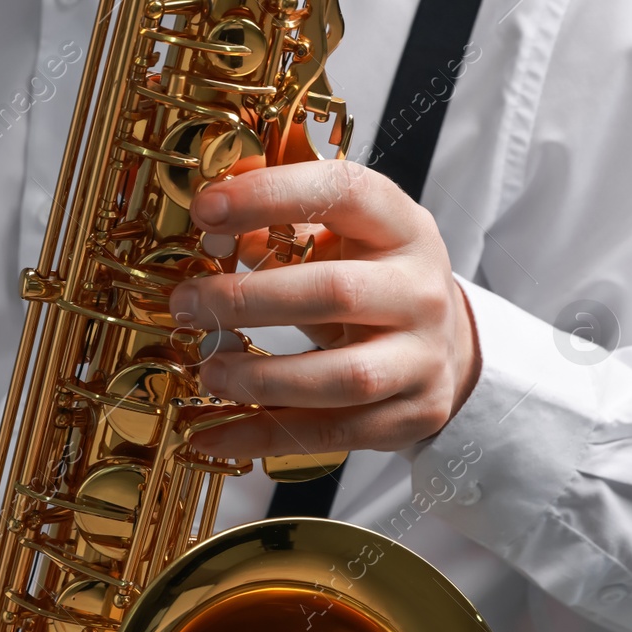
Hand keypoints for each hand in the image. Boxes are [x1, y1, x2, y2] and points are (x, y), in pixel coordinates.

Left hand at [169, 159, 480, 458]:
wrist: (443, 347)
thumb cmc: (372, 283)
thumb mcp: (342, 241)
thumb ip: (279, 227)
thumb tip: (207, 220)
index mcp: (402, 229)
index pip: (346, 195)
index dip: (273, 195)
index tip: (206, 208)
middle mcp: (420, 291)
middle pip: (335, 293)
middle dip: (248, 300)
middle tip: (187, 304)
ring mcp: (421, 358)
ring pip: (341, 377)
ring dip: (261, 378)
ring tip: (207, 370)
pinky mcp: (410, 415)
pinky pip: (330, 433)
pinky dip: (264, 436)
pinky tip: (212, 434)